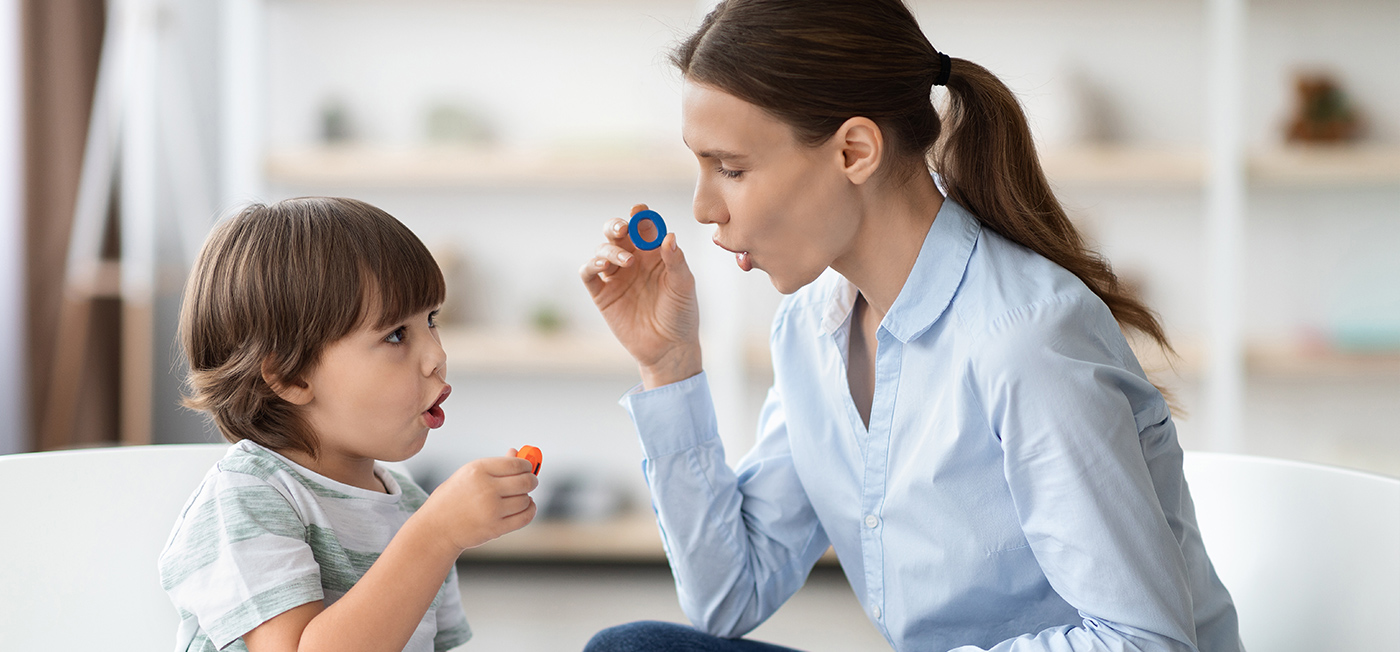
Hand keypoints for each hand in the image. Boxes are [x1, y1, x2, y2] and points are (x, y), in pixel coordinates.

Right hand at [419, 454, 537, 552]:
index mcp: (478, 470)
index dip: (526, 465)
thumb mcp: (468, 475)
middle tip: (530, 481)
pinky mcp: (496, 528)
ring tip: (518, 497)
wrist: (436, 528)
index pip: (515, 464)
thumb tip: (517, 453)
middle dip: (531, 480)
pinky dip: (530, 510)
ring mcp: (492, 510)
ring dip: (526, 498)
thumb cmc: (453, 498)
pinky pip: (525, 517)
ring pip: (525, 500)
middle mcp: (486, 488)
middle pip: (525, 481)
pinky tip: (525, 507)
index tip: (527, 468)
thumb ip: (495, 465)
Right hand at [579, 204, 702, 387]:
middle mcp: (634, 261)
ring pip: (603, 250)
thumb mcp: (683, 286)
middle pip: (617, 233)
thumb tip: (669, 236)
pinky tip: (603, 266)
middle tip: (622, 229)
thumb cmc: (681, 315)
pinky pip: (589, 273)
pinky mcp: (603, 294)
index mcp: (655, 254)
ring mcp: (617, 277)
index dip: (640, 216)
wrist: (669, 349)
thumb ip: (676, 261)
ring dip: (610, 249)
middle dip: (616, 225)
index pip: (644, 227)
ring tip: (625, 261)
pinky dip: (591, 265)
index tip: (639, 211)